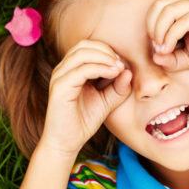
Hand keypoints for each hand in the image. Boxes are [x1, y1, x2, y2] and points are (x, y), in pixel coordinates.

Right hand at [39, 41, 131, 157]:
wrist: (66, 143)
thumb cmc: (83, 120)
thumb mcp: (106, 101)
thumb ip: (118, 87)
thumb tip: (128, 71)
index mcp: (71, 69)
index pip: (88, 46)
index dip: (107, 50)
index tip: (122, 63)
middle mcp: (63, 69)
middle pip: (84, 45)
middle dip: (106, 50)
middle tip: (121, 63)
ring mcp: (59, 76)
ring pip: (82, 53)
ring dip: (104, 57)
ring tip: (118, 68)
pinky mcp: (60, 87)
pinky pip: (81, 70)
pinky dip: (99, 68)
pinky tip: (112, 74)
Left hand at [147, 0, 188, 72]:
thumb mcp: (188, 58)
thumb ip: (171, 58)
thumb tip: (154, 57)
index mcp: (185, 8)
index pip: (158, 7)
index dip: (150, 25)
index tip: (155, 47)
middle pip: (160, 5)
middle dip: (152, 26)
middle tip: (156, 46)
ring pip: (169, 10)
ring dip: (160, 30)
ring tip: (162, 48)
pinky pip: (182, 21)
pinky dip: (171, 35)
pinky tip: (170, 48)